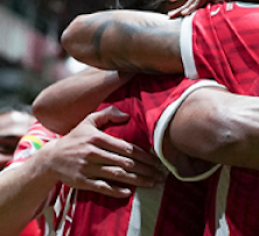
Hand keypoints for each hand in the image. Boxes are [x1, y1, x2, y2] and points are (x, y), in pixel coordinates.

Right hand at [40, 106, 162, 197]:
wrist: (51, 158)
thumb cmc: (75, 138)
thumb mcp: (88, 121)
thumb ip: (108, 114)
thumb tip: (127, 115)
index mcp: (97, 138)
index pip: (126, 147)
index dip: (143, 154)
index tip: (157, 159)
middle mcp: (92, 153)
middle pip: (124, 162)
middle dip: (145, 168)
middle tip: (160, 173)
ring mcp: (87, 168)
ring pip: (116, 175)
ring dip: (136, 180)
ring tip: (151, 182)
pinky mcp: (81, 182)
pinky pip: (101, 187)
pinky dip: (116, 190)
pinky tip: (129, 192)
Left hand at [169, 0, 258, 17]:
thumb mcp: (237, 2)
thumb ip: (225, 6)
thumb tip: (218, 20)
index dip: (191, 8)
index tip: (181, 17)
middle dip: (184, 7)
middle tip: (171, 17)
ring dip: (187, 6)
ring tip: (177, 16)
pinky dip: (197, 3)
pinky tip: (189, 13)